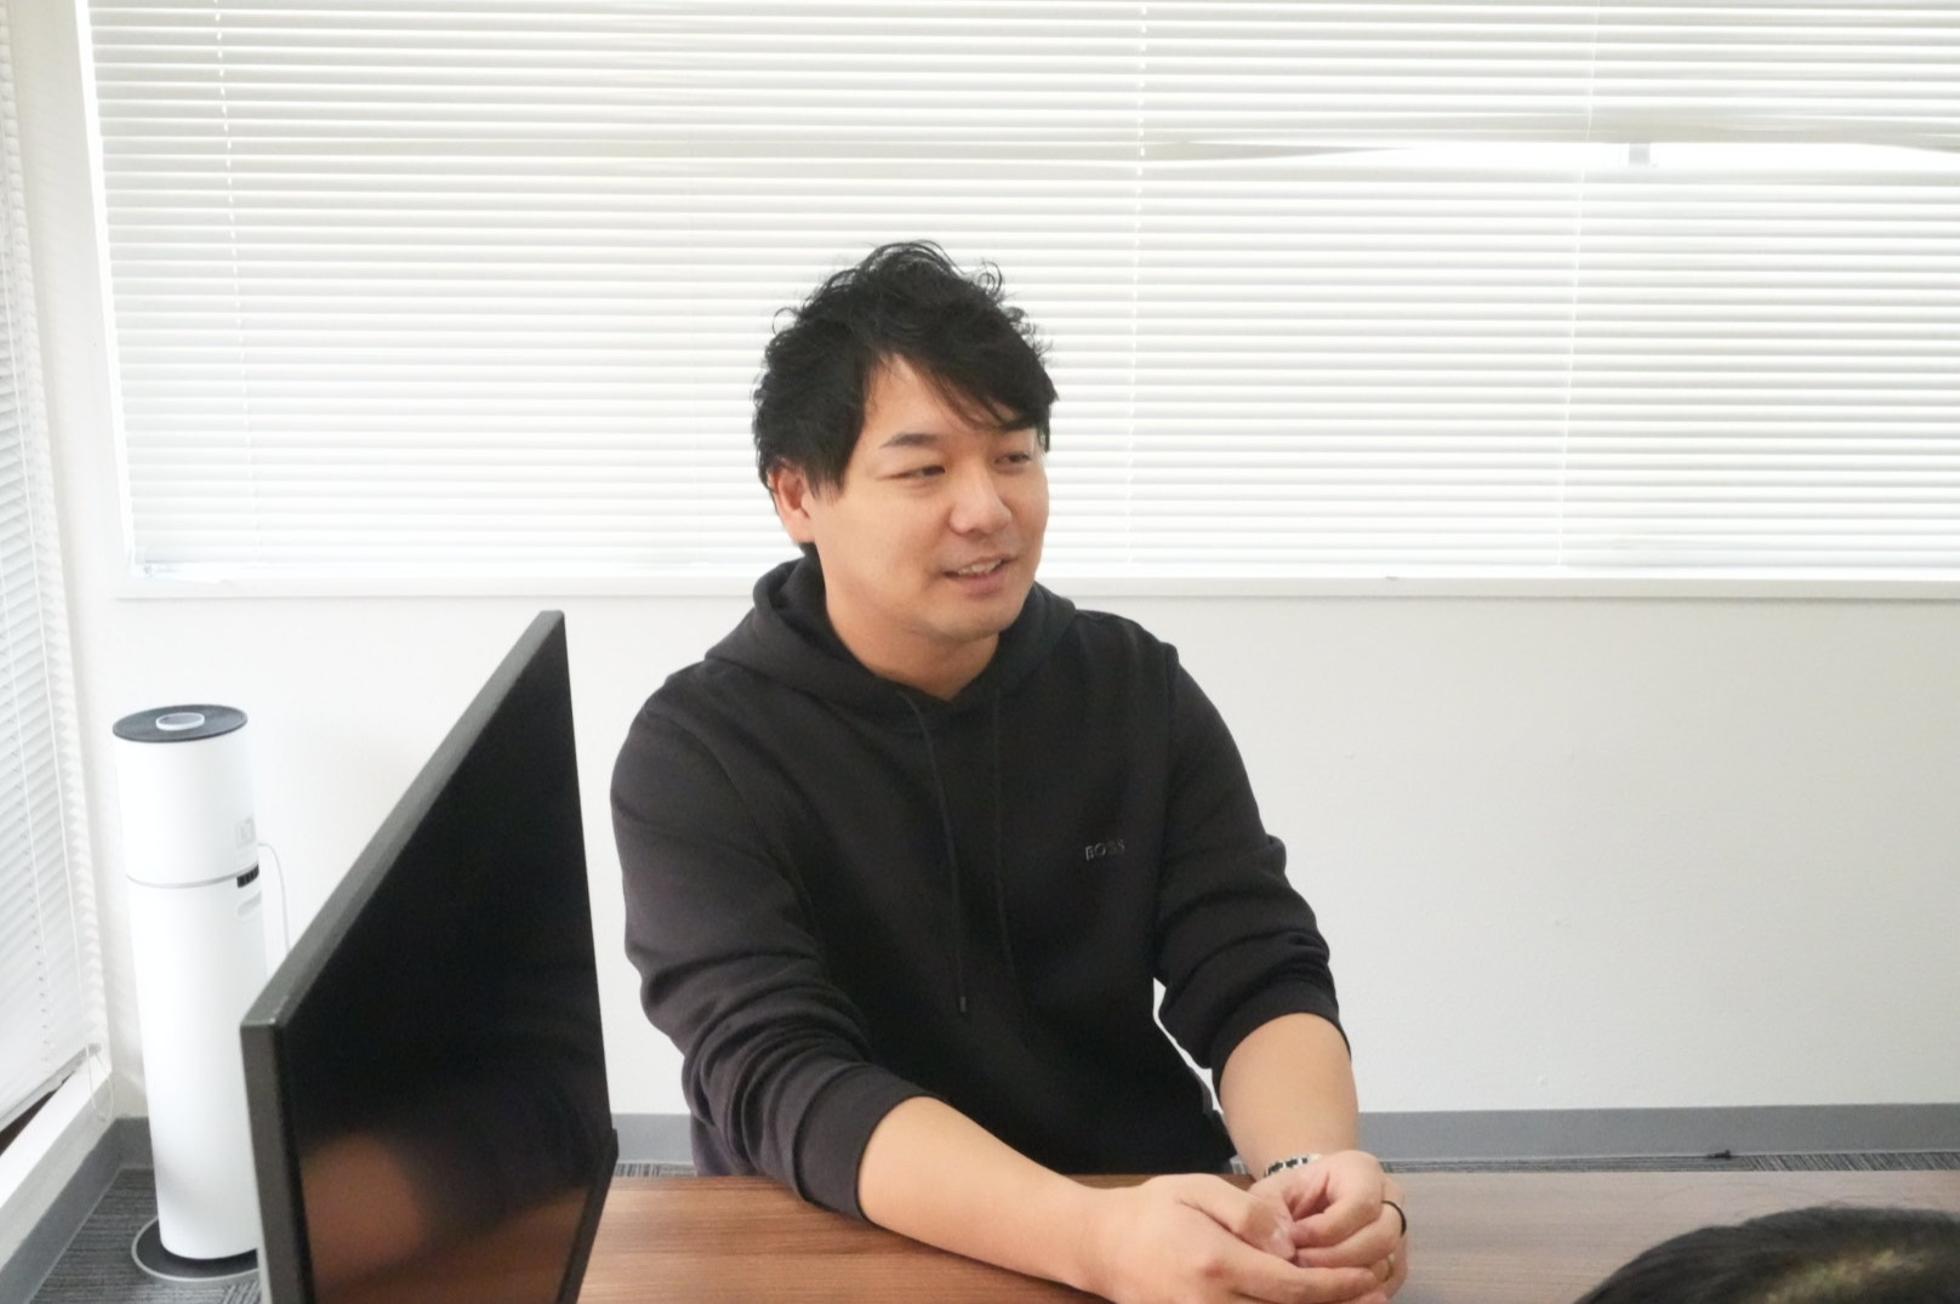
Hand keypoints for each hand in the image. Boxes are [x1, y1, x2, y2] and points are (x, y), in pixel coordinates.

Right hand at [1079, 1174, 1389, 1303]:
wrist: (1100, 1245)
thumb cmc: (1151, 1210)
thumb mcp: (1198, 1190)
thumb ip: (1247, 1212)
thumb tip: (1288, 1241)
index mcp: (1215, 1263)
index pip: (1291, 1284)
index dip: (1334, 1286)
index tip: (1366, 1277)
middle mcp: (1211, 1303)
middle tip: (1377, 1295)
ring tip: (1356, 1302)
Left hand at [1249, 1151, 1408, 1297]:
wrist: (1307, 1205)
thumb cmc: (1290, 1194)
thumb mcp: (1272, 1191)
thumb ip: (1270, 1209)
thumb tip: (1284, 1247)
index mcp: (1364, 1172)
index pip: (1361, 1204)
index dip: (1325, 1229)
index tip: (1292, 1238)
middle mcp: (1392, 1202)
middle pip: (1381, 1237)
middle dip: (1336, 1257)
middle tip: (1299, 1263)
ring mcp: (1399, 1235)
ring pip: (1385, 1265)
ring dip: (1344, 1278)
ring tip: (1308, 1277)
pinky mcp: (1396, 1267)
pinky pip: (1385, 1286)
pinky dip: (1354, 1292)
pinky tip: (1324, 1290)